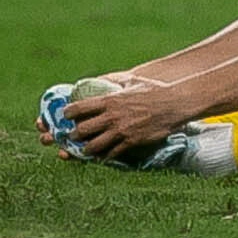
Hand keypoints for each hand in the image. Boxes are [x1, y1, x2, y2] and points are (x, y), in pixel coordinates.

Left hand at [66, 79, 189, 162]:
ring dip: (86, 149)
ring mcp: (121, 131)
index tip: (64, 115)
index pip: (80, 107)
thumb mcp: (133, 82)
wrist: (173, 104)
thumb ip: (116, 83)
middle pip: (83, 129)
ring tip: (82, 150)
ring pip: (94, 145)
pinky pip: (112, 153)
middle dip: (72, 135)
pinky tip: (102, 158)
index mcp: (110, 100)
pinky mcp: (131, 141)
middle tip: (69, 136)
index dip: (69, 112)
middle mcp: (112, 116)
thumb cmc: (154, 90)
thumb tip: (105, 80)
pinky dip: (105, 157)